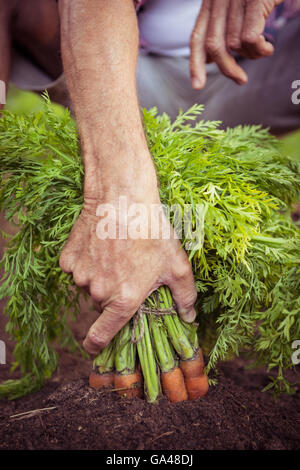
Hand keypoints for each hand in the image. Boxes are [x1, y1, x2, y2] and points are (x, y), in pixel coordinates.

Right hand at [59, 193, 196, 355]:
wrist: (122, 198)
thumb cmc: (152, 231)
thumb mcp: (177, 265)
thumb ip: (185, 297)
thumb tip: (189, 318)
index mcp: (123, 300)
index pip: (100, 337)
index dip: (97, 346)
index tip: (97, 347)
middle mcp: (97, 292)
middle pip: (102, 306)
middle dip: (113, 296)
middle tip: (128, 273)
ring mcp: (79, 275)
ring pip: (89, 286)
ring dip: (100, 278)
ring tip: (117, 254)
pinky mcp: (68, 259)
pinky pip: (76, 269)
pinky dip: (87, 263)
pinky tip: (102, 246)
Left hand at [190, 0, 282, 88]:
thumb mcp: (235, 5)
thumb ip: (221, 28)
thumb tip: (209, 59)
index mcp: (211, 0)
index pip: (197, 37)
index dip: (195, 64)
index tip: (197, 86)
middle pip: (214, 45)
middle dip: (226, 68)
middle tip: (240, 80)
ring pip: (234, 44)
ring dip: (250, 56)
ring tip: (262, 50)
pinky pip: (250, 39)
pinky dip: (260, 50)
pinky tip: (268, 47)